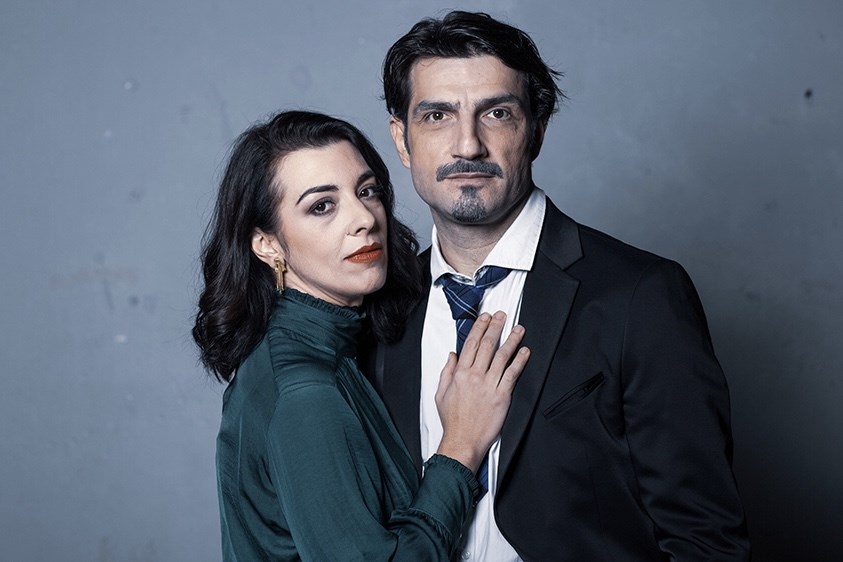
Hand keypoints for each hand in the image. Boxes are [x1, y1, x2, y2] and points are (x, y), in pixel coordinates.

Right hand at [435, 311, 529, 472]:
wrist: (463, 441)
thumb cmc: (453, 421)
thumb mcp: (441, 393)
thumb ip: (447, 372)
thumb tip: (452, 356)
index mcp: (459, 373)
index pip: (471, 344)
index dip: (479, 328)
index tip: (485, 318)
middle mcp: (474, 376)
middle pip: (487, 345)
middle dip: (495, 327)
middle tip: (502, 316)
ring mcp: (489, 385)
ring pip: (502, 356)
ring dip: (511, 339)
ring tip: (518, 329)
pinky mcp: (502, 396)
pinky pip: (512, 374)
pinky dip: (519, 361)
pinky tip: (524, 352)